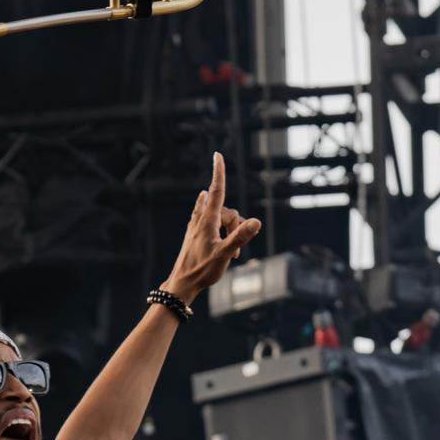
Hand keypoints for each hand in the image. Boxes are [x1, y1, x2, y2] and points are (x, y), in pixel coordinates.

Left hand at [164, 152, 260, 302]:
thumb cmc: (202, 270)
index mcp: (206, 221)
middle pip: (227, 211)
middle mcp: (200, 220)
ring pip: (221, 218)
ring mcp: (196, 226)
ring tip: (230, 253)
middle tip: (237, 250)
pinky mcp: (196, 234)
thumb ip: (240, 237)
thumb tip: (256, 221)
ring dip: (230, 231)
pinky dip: (222, 230)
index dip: (218, 172)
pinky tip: (221, 240)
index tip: (218, 155)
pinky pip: (212, 222)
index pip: (216, 191)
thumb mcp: (224, 254)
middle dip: (236, 225)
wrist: (183, 283)